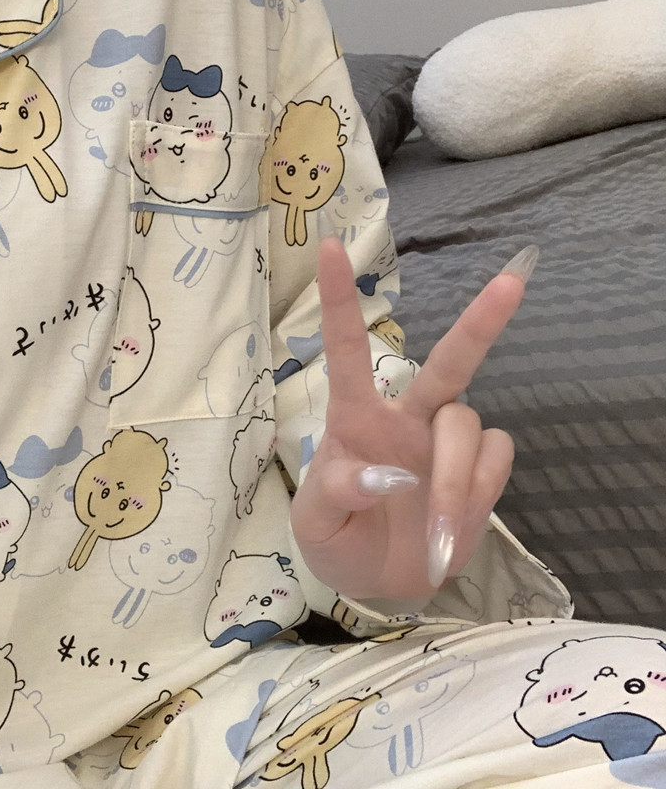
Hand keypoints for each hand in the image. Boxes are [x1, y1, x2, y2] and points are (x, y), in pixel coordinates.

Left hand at [289, 237, 536, 600]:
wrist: (378, 580)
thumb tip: (385, 473)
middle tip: (513, 283)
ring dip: (453, 482)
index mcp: (356, 417)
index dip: (340, 300)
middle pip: (449, 363)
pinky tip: (449, 529)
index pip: (346, 349)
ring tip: (432, 535)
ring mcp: (446, 440)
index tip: (329, 247)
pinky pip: (495, 459)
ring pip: (470, 425)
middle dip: (480, 323)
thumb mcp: (315, 524)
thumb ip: (335, 493)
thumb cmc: (336, 536)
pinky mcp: (479, 468)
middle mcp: (406, 415)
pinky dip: (476, 495)